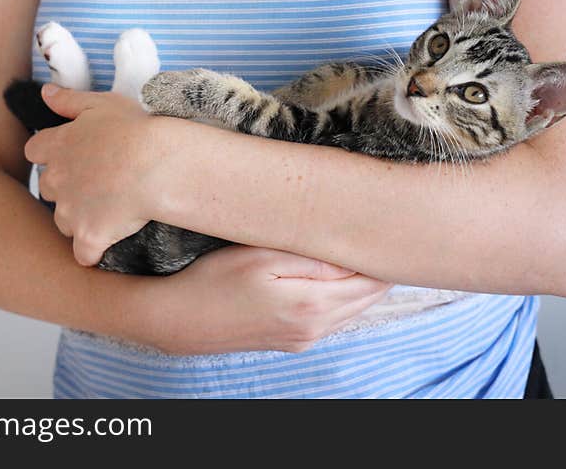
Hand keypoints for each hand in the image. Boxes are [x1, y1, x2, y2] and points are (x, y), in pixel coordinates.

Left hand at [24, 85, 161, 264]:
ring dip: (80, 219)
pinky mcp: (90, 235)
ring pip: (64, 221)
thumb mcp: (103, 104)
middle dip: (66, 189)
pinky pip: (84, 253)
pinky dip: (92, 252)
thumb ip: (69, 100)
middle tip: (96, 184)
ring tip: (109, 212)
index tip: (73, 156)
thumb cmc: (136, 130)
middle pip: (48, 189)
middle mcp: (57, 180)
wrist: (157, 165)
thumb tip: (45, 93)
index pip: (35, 151)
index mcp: (58, 145)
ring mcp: (71, 211)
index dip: (52, 154)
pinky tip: (106, 247)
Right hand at [137, 246, 393, 354]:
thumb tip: (353, 253)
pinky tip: (337, 274)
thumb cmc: (213, 280)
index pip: (370, 279)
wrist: (177, 321)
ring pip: (354, 308)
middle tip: (384, 231)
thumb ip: (311, 256)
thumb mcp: (260, 256)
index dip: (382, 252)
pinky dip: (344, 296)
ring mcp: (304, 338)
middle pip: (368, 296)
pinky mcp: (292, 340)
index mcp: (312, 305)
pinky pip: (334, 317)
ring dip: (362, 281)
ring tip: (364, 247)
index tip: (388, 225)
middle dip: (378, 266)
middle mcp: (315, 328)